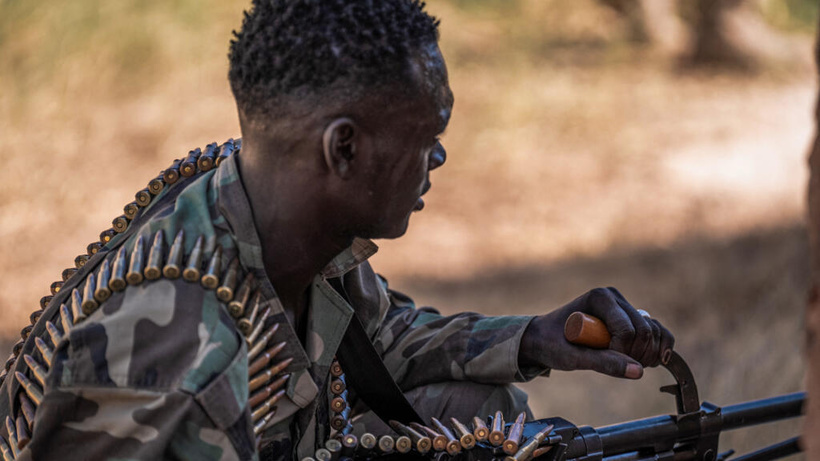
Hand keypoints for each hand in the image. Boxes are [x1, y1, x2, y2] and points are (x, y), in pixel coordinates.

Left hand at [519, 287, 674, 378]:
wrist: (543, 338)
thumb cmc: (553, 345)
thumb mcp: (573, 357)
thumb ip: (604, 363)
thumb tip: (639, 372)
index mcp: (599, 298)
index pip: (627, 329)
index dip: (622, 352)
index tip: (602, 361)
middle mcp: (614, 296)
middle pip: (644, 330)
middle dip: (637, 355)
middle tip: (618, 368)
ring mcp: (623, 305)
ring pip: (653, 330)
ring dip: (649, 354)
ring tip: (631, 366)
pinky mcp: (629, 316)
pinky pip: (656, 330)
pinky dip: (659, 347)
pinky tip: (652, 361)